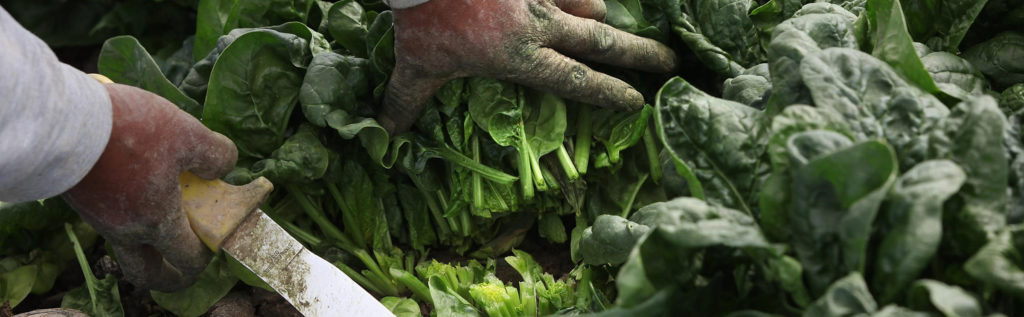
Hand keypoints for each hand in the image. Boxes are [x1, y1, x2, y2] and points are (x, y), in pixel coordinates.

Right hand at [63, 84, 236, 291]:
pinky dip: (130, 212)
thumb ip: (214, 155)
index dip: (205, 256)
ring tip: (169, 201)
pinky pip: (112, 219)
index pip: (186, 259)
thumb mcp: (187, 133)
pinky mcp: (82, 199)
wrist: (62, 120)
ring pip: (128, 244)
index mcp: (155, 222)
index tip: (216, 237)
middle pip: (147, 272)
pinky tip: (140, 179)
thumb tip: (224, 165)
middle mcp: (125, 229)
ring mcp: (98, 217)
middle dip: (170, 274)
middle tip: (186, 255)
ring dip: (150, 237)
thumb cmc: (129, 130)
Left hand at [379, 0, 676, 133]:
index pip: (575, 80)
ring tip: (600, 21)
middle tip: (672, 62)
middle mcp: (541, 24)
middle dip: (640, 54)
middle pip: (603, 41)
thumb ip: (406, 100)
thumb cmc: (422, 18)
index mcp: (520, 56)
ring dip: (596, 13)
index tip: (637, 102)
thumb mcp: (415, 64)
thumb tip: (386, 134)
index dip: (608, 92)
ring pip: (589, 2)